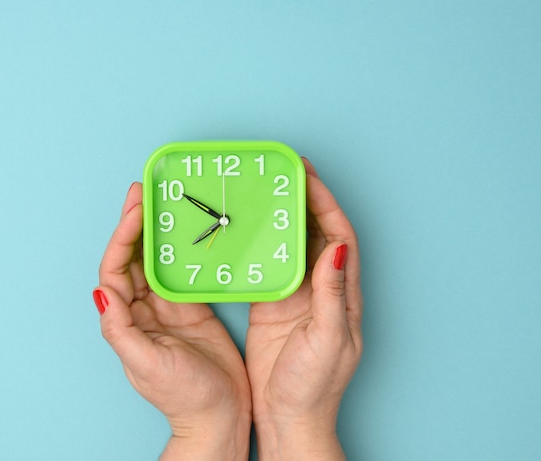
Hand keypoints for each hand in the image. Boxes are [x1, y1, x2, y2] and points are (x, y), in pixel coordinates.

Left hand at [94, 183, 251, 460]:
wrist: (220, 415)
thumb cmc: (183, 396)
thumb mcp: (147, 363)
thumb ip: (121, 329)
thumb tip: (101, 291)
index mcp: (127, 318)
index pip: (116, 268)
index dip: (122, 236)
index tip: (136, 209)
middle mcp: (143, 308)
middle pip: (134, 256)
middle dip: (135, 222)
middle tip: (143, 190)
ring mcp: (168, 306)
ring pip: (157, 259)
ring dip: (157, 230)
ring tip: (162, 200)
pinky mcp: (192, 306)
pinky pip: (182, 270)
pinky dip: (183, 248)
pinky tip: (190, 230)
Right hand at [245, 158, 362, 459]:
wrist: (289, 417)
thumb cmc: (314, 386)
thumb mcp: (329, 339)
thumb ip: (331, 293)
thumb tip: (336, 248)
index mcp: (341, 293)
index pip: (338, 235)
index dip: (325, 202)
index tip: (307, 175)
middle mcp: (322, 288)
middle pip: (316, 231)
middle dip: (305, 199)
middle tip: (284, 172)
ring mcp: (296, 294)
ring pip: (293, 243)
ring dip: (283, 217)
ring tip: (266, 191)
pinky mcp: (273, 304)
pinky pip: (269, 264)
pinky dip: (261, 243)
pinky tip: (248, 229)